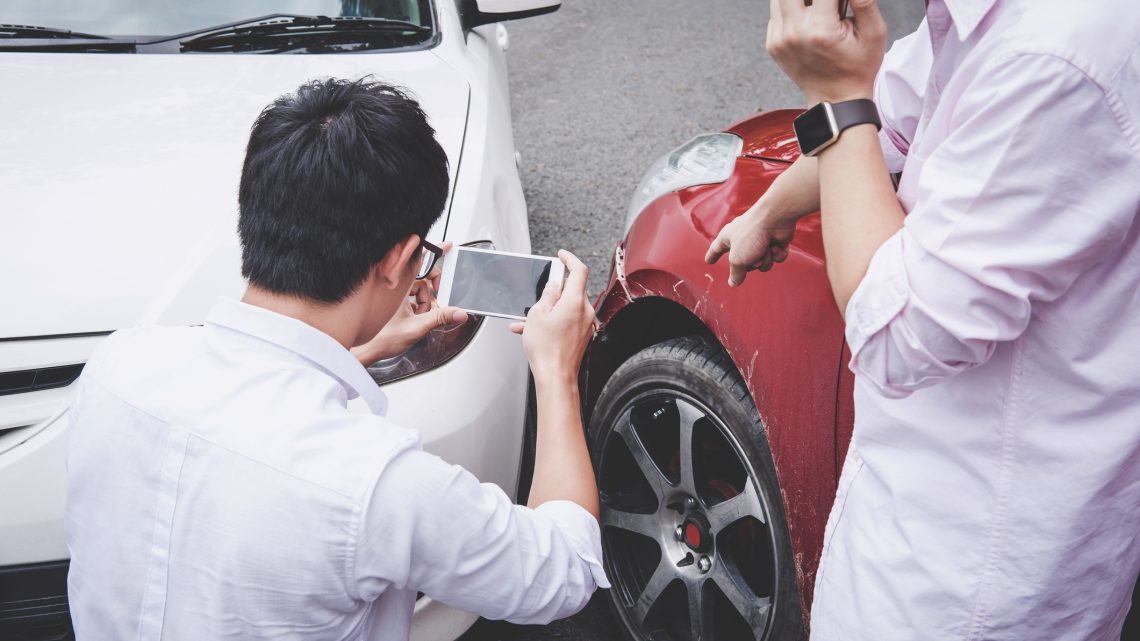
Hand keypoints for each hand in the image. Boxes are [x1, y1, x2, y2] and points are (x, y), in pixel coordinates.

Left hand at [351, 243, 467, 364]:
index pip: (420, 261)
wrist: (367, 351)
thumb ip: (440, 318)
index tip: (447, 247)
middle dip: (433, 289)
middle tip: (438, 300)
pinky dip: (419, 307)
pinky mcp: (395, 303)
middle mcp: (396, 287)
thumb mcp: (417, 327)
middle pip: (423, 278)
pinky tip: (417, 318)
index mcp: (399, 286)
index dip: (434, 253)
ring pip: (419, 290)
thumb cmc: (381, 337)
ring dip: (425, 302)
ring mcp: (395, 295)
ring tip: (422, 316)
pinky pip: (413, 298)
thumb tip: (459, 313)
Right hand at [508, 250, 595, 384]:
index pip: (579, 270)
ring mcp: (586, 325)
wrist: (555, 376)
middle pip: (574, 289)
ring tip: (530, 318)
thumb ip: (548, 294)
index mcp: (575, 302)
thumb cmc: (546, 350)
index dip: (570, 259)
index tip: (562, 256)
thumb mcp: (537, 314)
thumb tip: (554, 284)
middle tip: (543, 288)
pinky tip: (536, 329)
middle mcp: (585, 312)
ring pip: (568, 306)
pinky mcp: (583, 335)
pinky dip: (554, 320)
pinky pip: (568, 320)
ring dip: (551, 307)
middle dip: (557, 287)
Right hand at [705, 201, 798, 285]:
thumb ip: (735, 273)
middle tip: (752, 255)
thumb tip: (733, 283)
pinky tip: (775, 245)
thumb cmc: (752, 234)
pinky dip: (776, 254)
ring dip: (765, 259)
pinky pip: (775, 258)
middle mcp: (744, 238)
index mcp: (728, 237)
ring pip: (762, 263)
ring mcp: (760, 240)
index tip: (709, 261)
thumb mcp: (738, 259)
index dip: (712, 256)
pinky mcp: (775, 241)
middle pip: (745, 264)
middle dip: (751, 263)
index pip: (716, 249)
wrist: (775, 218)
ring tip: (765, 248)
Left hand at [767, 0, 886, 104]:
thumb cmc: (858, 67)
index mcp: (820, 30)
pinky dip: (790, 9)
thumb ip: (864, 2)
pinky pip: (775, 14)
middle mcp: (794, 33)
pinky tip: (808, 20)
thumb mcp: (874, 33)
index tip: (840, 3)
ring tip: (818, 8)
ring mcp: (779, 40)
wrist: (835, 99)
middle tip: (826, 5)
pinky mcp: (772, 45)